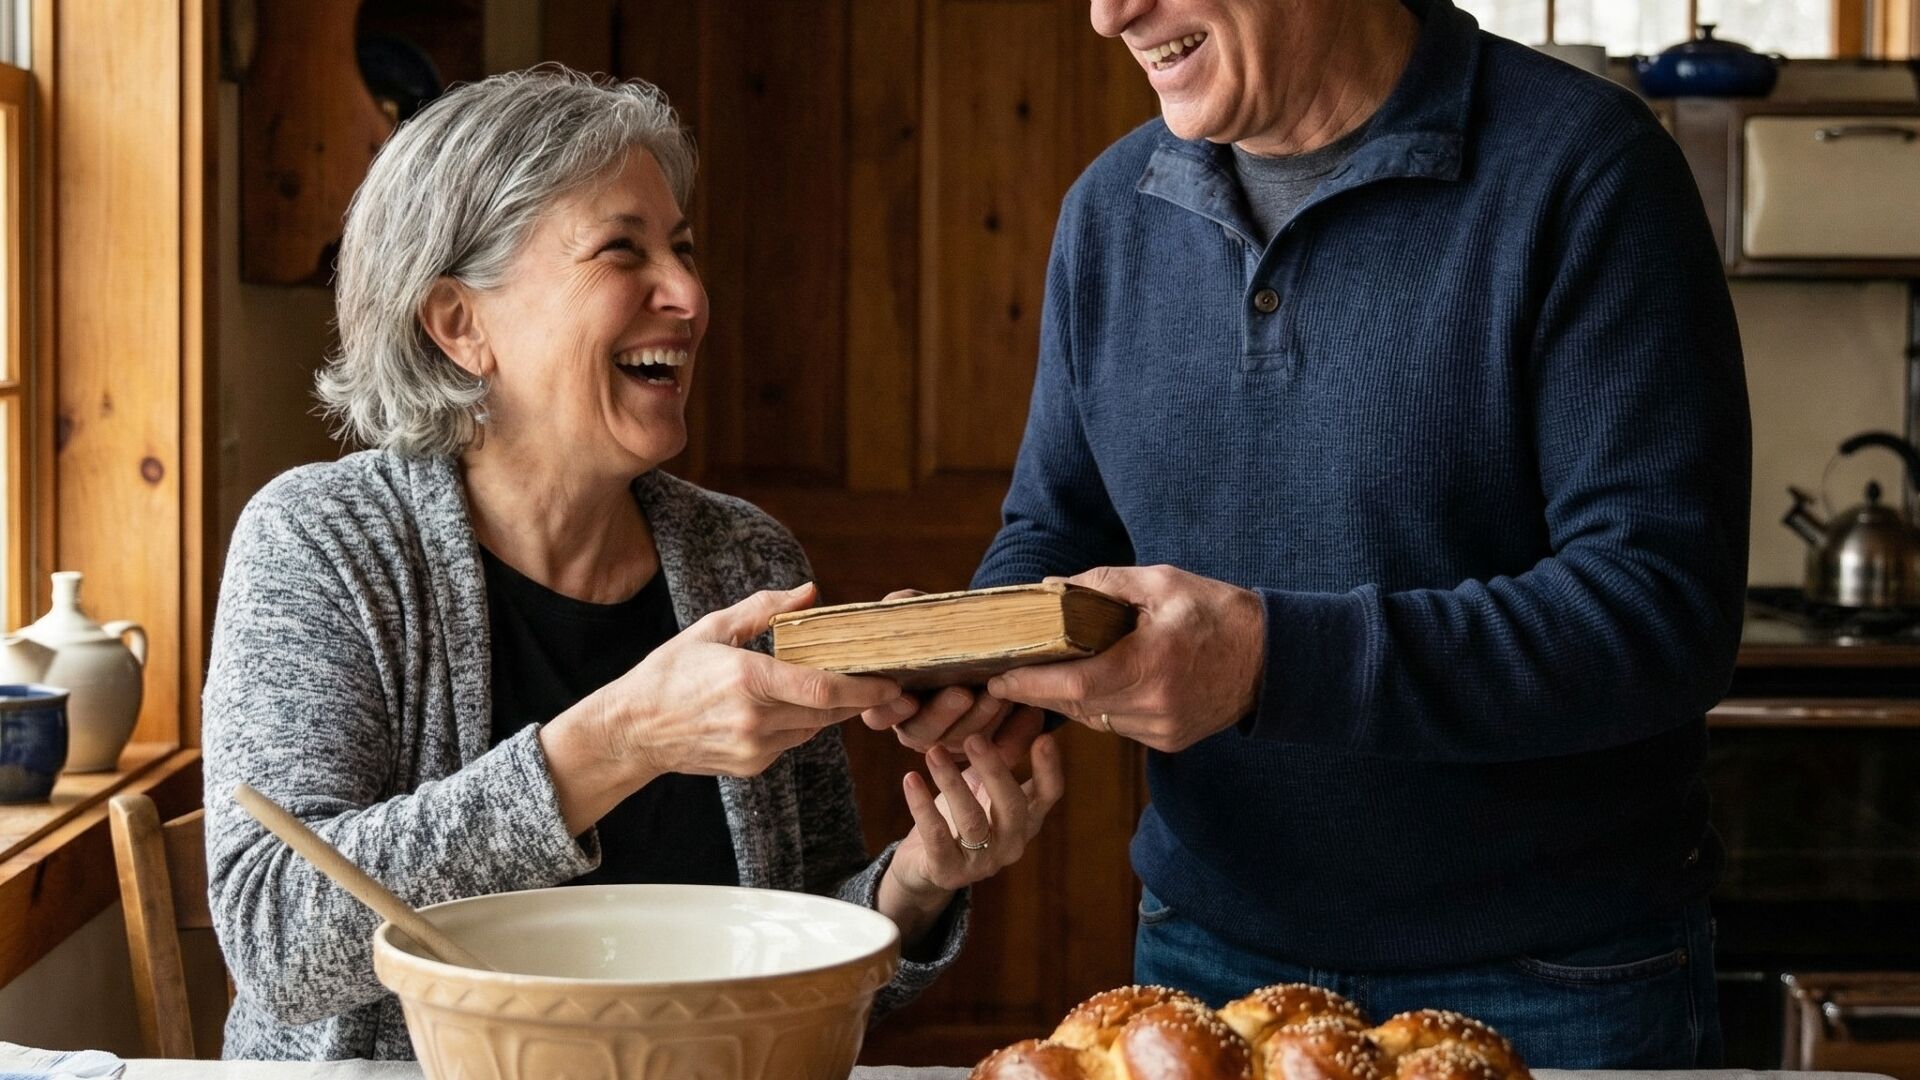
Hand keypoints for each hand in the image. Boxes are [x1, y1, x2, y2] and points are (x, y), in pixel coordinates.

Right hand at [556, 583, 898, 790]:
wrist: (633, 730)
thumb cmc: (670, 672)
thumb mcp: (712, 628)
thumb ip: (764, 609)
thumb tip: (810, 592)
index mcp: (747, 679)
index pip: (822, 688)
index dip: (864, 688)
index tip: (892, 682)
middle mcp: (754, 719)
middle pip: (828, 711)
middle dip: (859, 698)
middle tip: (885, 680)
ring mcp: (754, 748)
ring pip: (814, 728)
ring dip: (830, 709)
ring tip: (841, 685)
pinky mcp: (752, 766)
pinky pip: (793, 741)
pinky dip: (801, 723)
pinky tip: (790, 705)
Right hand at [858, 589, 1025, 753]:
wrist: (988, 645)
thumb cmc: (944, 630)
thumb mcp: (921, 615)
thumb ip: (904, 611)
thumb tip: (896, 605)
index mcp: (893, 700)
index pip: (878, 714)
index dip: (889, 711)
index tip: (907, 697)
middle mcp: (918, 726)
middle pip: (922, 734)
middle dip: (943, 713)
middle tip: (963, 692)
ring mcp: (952, 741)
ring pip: (962, 743)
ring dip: (982, 720)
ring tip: (999, 694)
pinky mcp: (987, 749)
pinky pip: (1002, 751)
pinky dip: (1018, 734)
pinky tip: (1031, 712)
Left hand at [877, 718, 1064, 943]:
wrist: (925, 865)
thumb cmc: (963, 812)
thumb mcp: (986, 781)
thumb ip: (1008, 751)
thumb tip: (1031, 708)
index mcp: (1026, 818)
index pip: (1048, 794)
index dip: (1049, 768)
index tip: (1044, 737)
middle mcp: (1011, 843)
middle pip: (1012, 806)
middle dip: (994, 770)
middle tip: (973, 738)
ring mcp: (981, 861)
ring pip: (972, 821)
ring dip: (952, 782)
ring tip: (934, 752)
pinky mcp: (947, 871)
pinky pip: (936, 837)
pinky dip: (922, 806)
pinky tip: (910, 778)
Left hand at [986, 565, 1263, 752]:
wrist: (1273, 658)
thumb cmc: (1216, 612)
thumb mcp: (1161, 582)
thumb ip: (1102, 584)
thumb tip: (1049, 589)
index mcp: (1149, 665)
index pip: (1072, 683)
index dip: (1029, 684)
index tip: (996, 679)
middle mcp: (1153, 706)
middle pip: (1076, 705)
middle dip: (1039, 691)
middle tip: (1004, 676)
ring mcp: (1162, 730)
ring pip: (1094, 718)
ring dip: (1068, 699)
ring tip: (1042, 676)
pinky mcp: (1169, 740)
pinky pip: (1118, 726)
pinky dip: (1100, 706)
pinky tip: (1094, 684)